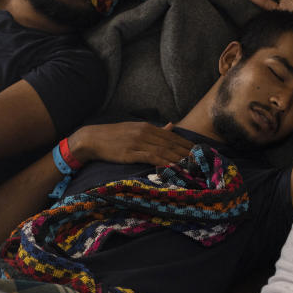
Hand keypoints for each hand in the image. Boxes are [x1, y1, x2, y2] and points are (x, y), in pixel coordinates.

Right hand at [67, 122, 193, 166]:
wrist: (91, 139)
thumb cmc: (113, 136)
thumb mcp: (135, 129)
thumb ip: (155, 129)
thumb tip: (171, 126)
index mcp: (147, 127)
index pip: (172, 136)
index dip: (186, 144)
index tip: (199, 150)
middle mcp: (144, 132)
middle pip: (171, 143)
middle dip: (187, 152)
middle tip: (201, 159)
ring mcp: (137, 142)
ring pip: (163, 150)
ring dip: (179, 158)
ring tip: (192, 165)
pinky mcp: (130, 153)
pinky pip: (151, 157)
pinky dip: (163, 162)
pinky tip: (172, 167)